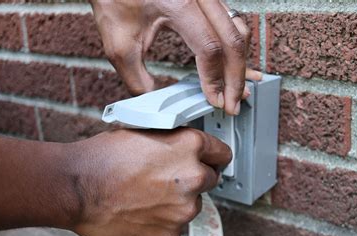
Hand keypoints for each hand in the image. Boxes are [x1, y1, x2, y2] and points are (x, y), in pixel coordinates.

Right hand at [67, 128, 231, 235]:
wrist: (76, 189)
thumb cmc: (102, 158)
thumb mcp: (143, 132)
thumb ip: (172, 140)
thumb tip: (184, 146)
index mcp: (189, 146)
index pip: (222, 153)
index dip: (214, 157)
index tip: (211, 162)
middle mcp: (193, 178)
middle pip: (209, 180)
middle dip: (193, 179)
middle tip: (166, 180)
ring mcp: (183, 209)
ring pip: (191, 205)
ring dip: (176, 202)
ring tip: (146, 197)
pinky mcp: (170, 234)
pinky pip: (174, 227)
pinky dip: (162, 222)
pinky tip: (140, 212)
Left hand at [90, 0, 262, 114]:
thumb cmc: (116, 1)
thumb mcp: (120, 44)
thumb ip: (137, 79)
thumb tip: (156, 104)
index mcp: (178, 4)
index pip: (210, 48)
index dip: (215, 79)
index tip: (215, 101)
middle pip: (233, 41)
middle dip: (236, 78)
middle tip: (233, 104)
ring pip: (239, 31)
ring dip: (239, 64)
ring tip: (235, 90)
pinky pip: (232, 24)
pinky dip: (235, 49)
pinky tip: (232, 67)